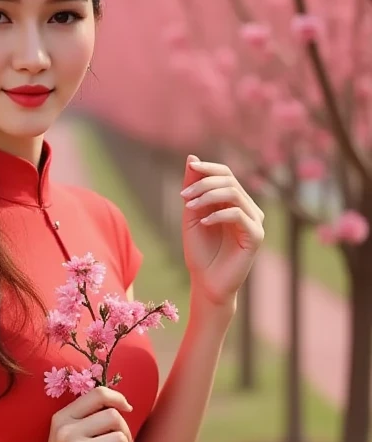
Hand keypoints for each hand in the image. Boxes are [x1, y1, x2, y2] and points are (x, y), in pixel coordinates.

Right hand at [29, 386, 134, 441]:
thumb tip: (120, 405)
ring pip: (120, 438)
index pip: (97, 394)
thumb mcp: (66, 439)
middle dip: (126, 431)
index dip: (118, 398)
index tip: (127, 408)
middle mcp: (67, 431)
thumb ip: (86, 421)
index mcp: (61, 419)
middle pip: (113, 415)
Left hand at [180, 155, 264, 307]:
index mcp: (234, 202)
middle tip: (183, 195)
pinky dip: (219, 214)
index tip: (191, 168)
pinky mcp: (256, 236)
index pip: (226, 174)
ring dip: (209, 196)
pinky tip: (204, 222)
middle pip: (230, 181)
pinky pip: (239, 215)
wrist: (207, 283)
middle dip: (204, 183)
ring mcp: (255, 222)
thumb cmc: (200, 252)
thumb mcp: (191, 215)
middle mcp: (248, 208)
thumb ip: (193, 189)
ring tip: (190, 207)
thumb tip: (192, 158)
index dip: (209, 168)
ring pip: (235, 194)